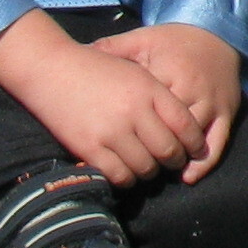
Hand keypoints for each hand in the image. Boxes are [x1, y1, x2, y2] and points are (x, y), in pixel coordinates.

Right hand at [0, 13, 205, 185]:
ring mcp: (111, 132)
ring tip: (149, 167)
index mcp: (149, 89)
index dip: (195, 143)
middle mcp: (134, 112)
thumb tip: (181, 126)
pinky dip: (127, 179)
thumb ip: (158, 97)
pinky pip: (119, 175)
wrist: (51, 69)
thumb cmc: (96, 68)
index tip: (196, 150)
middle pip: (168, 150)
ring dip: (151, 172)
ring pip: (146, 168)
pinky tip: (127, 172)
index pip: (185, 124)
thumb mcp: (136, 72)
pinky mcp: (89, 148)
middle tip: (174, 163)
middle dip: (176, 161)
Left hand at [90, 23, 243, 180]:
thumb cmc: (174, 40)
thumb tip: (82, 50)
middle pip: (169, 132)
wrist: (216, 32)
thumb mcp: (143, 39)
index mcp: (169, 74)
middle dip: (151, 153)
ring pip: (191, 141)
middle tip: (132, 168)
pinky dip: (204, 162)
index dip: (128, 131)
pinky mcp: (227, 112)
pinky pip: (217, 142)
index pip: (146, 111)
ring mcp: (212, 103)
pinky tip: (188, 177)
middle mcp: (193, 90)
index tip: (111, 143)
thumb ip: (114, 47)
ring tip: (154, 174)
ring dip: (174, 160)